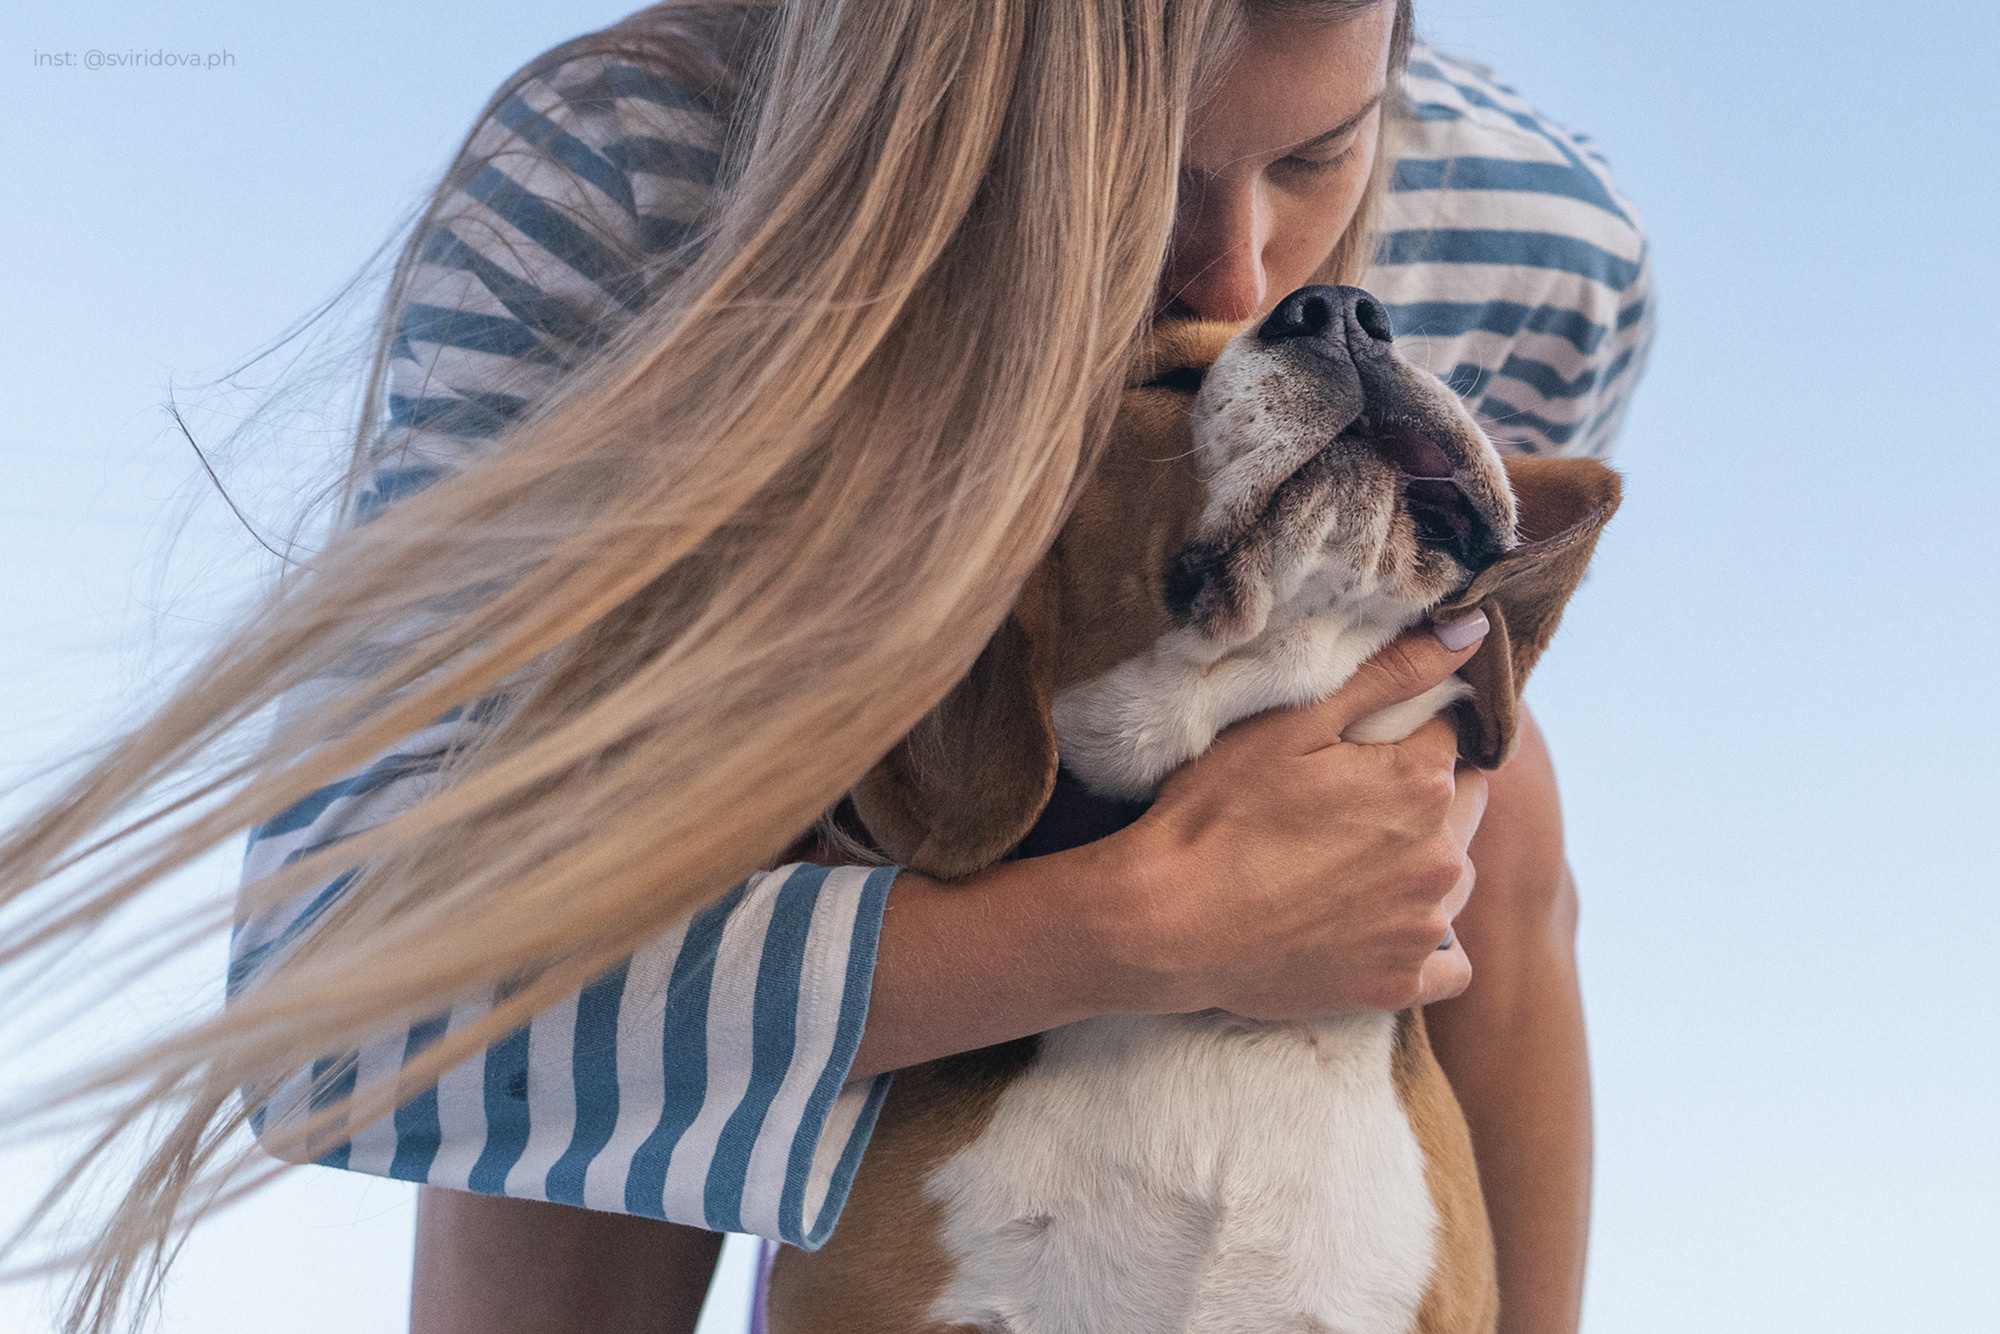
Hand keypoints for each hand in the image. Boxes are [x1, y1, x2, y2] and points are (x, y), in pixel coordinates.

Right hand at [1078, 621, 1489, 1018]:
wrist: (1163, 923)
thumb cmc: (1215, 814)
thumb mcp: (1293, 724)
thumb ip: (1392, 673)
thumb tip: (1474, 630)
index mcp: (1421, 785)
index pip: (1450, 735)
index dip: (1404, 733)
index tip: (1355, 749)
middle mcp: (1440, 859)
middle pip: (1461, 806)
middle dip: (1421, 797)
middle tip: (1343, 806)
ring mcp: (1422, 928)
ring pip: (1451, 879)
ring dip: (1419, 865)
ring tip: (1344, 864)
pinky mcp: (1397, 983)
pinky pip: (1447, 964)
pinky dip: (1423, 944)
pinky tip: (1372, 927)